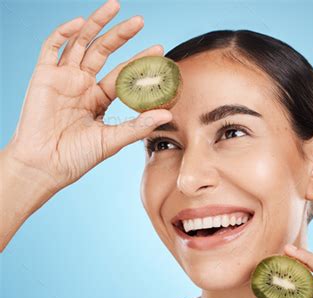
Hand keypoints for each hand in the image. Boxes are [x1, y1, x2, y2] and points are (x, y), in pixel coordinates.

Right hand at [4, 0, 171, 192]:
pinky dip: (63, 32)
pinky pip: (51, 48)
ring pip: (81, 43)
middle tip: (140, 21)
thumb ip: (138, 126)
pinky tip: (80, 22)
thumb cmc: (77, 157)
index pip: (123, 74)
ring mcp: (63, 78)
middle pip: (104, 52)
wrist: (45, 166)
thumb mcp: (112, 140)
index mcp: (99, 99)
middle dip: (122, 35)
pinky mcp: (43, 76)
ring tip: (116, 7)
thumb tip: (169, 115)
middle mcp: (82, 85)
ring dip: (97, 24)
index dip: (140, 61)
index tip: (160, 50)